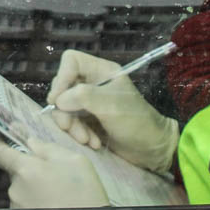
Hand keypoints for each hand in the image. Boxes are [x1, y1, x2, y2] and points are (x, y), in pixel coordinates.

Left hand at [0, 138, 107, 208]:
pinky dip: (35, 201)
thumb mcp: (75, 161)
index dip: (2, 144)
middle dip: (28, 169)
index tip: (8, 141)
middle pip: (14, 171)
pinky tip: (52, 204)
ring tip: (55, 192)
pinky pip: (24, 204)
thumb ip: (49, 148)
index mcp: (26, 169)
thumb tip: (31, 143)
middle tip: (50, 173)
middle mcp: (15, 188)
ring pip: (20, 188)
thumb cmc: (84, 194)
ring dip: (33, 186)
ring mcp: (17, 207)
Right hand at [46, 50, 178, 173]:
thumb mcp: (110, 105)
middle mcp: (93, 83)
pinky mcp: (90, 120)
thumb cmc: (136, 122)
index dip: (61, 77)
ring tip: (86, 140)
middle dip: (65, 110)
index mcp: (102, 71)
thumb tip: (58, 100)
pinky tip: (93, 143)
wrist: (152, 148)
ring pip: (65, 108)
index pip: (71, 61)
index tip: (57, 100)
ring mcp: (90, 102)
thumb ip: (82, 97)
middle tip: (68, 127)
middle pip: (63, 87)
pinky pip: (73, 122)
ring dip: (72, 126)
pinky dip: (79, 133)